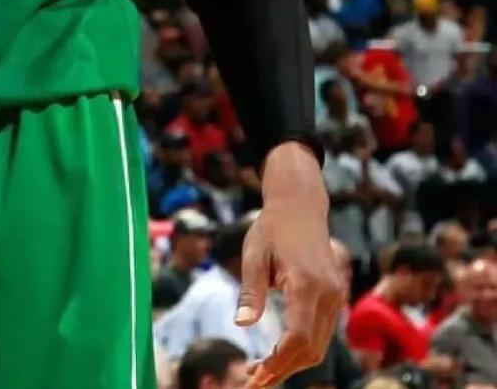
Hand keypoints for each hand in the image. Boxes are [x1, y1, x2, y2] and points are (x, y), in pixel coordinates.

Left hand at [235, 144, 341, 387]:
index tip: (255, 376)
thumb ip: (250, 291)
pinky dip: (301, 349)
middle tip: (252, 382)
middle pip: (310, 349)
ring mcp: (335, 296)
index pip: (298, 337)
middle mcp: (328, 294)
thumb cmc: (272, 228)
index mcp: (307, 284)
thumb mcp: (254, 254)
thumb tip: (242, 325)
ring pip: (319, 346)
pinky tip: (277, 354)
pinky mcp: (334, 297)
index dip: (278, 362)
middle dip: (283, 370)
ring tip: (260, 373)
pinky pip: (321, 333)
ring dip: (292, 363)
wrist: (301, 206)